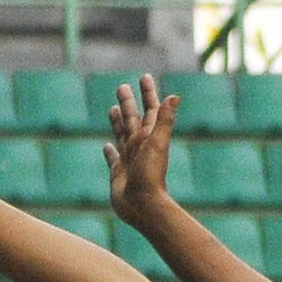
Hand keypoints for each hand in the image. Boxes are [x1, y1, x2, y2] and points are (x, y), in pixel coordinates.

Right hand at [108, 74, 178, 225]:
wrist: (142, 204)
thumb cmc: (150, 176)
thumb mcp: (157, 145)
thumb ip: (164, 121)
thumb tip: (174, 96)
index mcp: (149, 136)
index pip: (149, 109)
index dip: (147, 93)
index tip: (144, 77)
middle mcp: (139, 145)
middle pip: (133, 118)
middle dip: (129, 102)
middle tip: (122, 87)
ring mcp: (129, 158)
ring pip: (121, 134)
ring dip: (118, 121)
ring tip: (112, 109)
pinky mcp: (118, 172)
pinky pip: (113, 157)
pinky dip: (110, 150)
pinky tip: (106, 145)